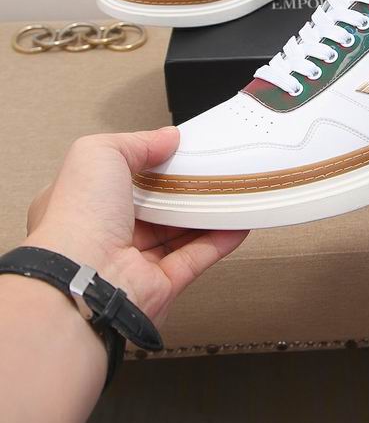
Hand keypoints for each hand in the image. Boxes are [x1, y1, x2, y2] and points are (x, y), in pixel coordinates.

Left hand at [25, 127, 247, 325]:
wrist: (84, 282)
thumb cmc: (78, 216)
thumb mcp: (99, 154)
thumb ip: (136, 142)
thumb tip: (167, 137)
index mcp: (83, 203)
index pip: (118, 177)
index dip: (145, 162)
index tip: (174, 150)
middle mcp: (105, 234)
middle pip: (152, 206)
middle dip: (179, 189)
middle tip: (208, 169)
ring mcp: (133, 261)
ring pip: (176, 233)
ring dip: (204, 213)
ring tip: (229, 191)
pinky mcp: (160, 285)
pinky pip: (195, 258)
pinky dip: (218, 241)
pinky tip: (236, 223)